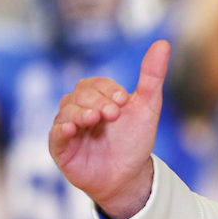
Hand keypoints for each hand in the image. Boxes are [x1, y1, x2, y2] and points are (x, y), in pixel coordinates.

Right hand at [49, 40, 169, 218]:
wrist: (129, 176)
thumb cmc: (135, 140)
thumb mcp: (147, 107)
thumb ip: (151, 76)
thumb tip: (163, 43)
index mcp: (97, 98)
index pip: (95, 84)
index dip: (107, 89)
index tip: (123, 100)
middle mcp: (79, 110)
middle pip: (79, 95)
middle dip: (96, 101)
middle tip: (113, 114)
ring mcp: (68, 129)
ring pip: (65, 112)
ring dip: (80, 113)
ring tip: (96, 119)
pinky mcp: (61, 149)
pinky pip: (55, 136)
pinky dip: (61, 130)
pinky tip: (71, 129)